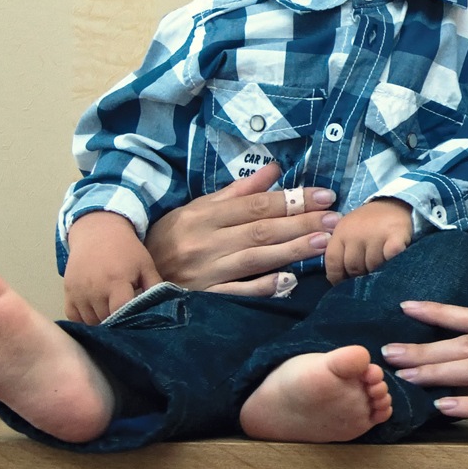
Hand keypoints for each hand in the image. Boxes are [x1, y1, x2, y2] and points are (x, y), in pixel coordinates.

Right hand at [63, 211, 162, 323]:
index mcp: (116, 281)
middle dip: (117, 324)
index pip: (120, 312)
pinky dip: (84, 320)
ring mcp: (78, 292)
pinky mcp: (68, 292)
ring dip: (101, 323)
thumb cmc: (126, 250)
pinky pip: (74, 317)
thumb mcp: (145, 265)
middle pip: (105, 320)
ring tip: (112, 315)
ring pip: (90, 322)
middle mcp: (94, 289)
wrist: (98, 232)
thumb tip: (164, 310)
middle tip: (126, 321)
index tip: (135, 323)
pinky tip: (96, 314)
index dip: (128, 321)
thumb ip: (155, 288)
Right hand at [144, 163, 338, 295]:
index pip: (256, 205)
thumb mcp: (197, 209)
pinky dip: (263, 286)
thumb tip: (274, 169)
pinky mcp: (204, 299)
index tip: (324, 195)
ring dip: (292, 251)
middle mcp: (205, 242)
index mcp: (204, 215)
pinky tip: (289, 280)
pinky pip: (238, 293)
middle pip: (261, 230)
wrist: (133, 278)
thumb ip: (238, 191)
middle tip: (335, 218)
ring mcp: (205, 272)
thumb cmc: (171, 238)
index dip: (292, 199)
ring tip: (324, 243)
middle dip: (301, 223)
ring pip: (255, 259)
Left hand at [324, 198, 412, 283]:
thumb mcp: (349, 232)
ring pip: (373, 267)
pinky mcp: (396, 237)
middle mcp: (356, 233)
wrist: (395, 202)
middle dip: (360, 277)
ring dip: (378, 272)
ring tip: (382, 267)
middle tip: (368, 276)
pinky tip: (394, 262)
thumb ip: (342, 252)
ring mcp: (376, 234)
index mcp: (341, 232)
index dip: (337, 278)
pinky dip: (393, 263)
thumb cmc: (369, 224)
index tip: (344, 286)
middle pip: (353, 268)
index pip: (333, 262)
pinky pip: (391, 259)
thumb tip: (339, 283)